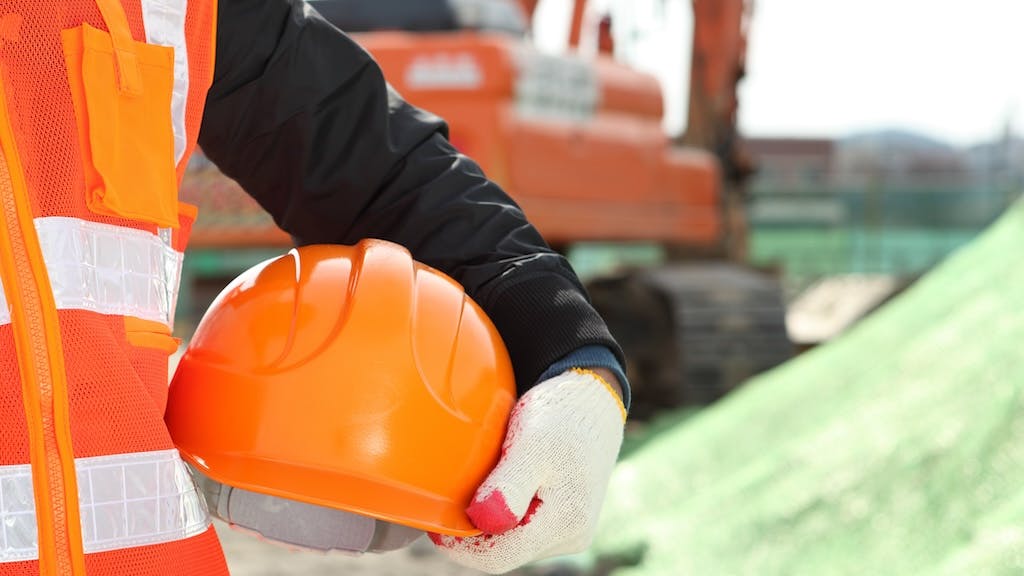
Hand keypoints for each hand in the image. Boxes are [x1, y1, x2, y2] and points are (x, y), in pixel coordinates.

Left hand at [430, 369, 625, 573]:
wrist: (593, 401)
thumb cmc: (562, 415)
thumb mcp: (533, 443)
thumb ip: (508, 485)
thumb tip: (482, 521)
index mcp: (564, 521)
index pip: (497, 557)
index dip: (459, 546)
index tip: (435, 522)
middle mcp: (571, 535)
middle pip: (504, 551)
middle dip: (474, 530)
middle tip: (450, 498)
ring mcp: (570, 529)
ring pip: (513, 540)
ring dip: (489, 519)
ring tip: (478, 485)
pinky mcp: (565, 519)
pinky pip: (524, 526)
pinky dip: (504, 510)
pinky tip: (497, 485)